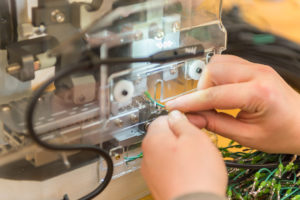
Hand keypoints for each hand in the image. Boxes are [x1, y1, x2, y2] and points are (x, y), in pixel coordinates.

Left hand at [141, 111, 226, 199]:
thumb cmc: (196, 176)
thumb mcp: (195, 138)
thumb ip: (182, 122)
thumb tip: (175, 115)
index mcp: (154, 139)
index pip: (163, 117)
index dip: (182, 118)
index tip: (194, 123)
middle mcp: (147, 154)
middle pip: (164, 135)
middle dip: (181, 136)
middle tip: (198, 142)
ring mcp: (151, 171)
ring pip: (166, 153)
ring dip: (179, 152)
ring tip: (196, 160)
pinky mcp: (158, 184)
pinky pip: (167, 168)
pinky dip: (178, 167)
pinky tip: (191, 172)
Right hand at [166, 55, 299, 153]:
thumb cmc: (282, 133)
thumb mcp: (247, 137)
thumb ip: (216, 125)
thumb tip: (190, 118)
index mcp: (259, 93)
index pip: (214, 94)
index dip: (189, 102)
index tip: (172, 107)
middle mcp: (257, 73)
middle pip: (213, 69)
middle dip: (200, 89)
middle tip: (200, 108)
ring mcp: (256, 67)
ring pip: (217, 63)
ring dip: (207, 81)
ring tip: (211, 101)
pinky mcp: (253, 67)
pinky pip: (225, 63)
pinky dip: (215, 77)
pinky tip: (219, 92)